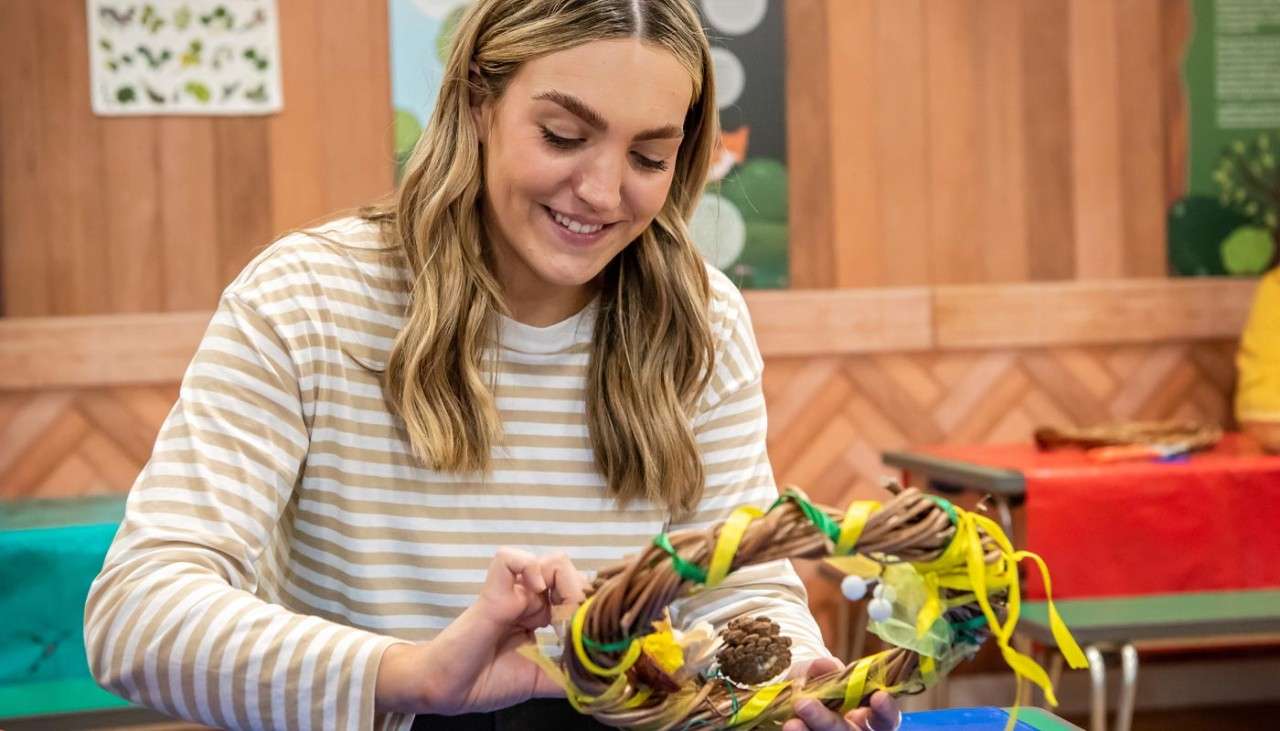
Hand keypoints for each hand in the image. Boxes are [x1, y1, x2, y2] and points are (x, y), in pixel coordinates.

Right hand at [376, 549, 586, 714]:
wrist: (449, 689)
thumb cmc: (487, 682)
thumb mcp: (540, 680)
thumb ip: (567, 675)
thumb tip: (601, 679)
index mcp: (543, 616)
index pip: (579, 592)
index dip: (591, 603)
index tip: (594, 627)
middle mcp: (532, 600)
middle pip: (571, 573)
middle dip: (584, 594)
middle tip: (579, 621)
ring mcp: (513, 593)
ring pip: (550, 560)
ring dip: (565, 581)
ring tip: (561, 611)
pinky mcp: (493, 592)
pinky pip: (509, 557)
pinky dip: (528, 566)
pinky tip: (536, 591)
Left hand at [782, 657, 900, 730]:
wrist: (791, 696)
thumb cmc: (815, 683)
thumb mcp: (817, 671)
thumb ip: (823, 668)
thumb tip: (827, 665)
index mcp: (868, 715)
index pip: (887, 718)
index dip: (886, 710)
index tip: (879, 696)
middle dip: (826, 721)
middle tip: (803, 704)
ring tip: (791, 722)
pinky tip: (789, 726)